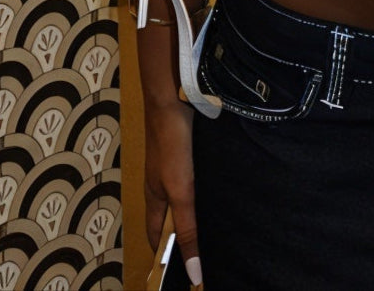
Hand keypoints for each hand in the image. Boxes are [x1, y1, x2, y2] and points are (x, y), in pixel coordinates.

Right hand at [145, 96, 202, 285]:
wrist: (172, 99)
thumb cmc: (171, 146)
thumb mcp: (180, 191)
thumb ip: (187, 229)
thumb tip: (193, 272)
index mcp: (154, 199)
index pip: (157, 239)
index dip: (167, 258)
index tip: (185, 274)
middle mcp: (161, 186)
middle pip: (171, 220)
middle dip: (184, 236)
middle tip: (209, 252)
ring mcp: (172, 167)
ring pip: (183, 198)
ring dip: (196, 212)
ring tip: (219, 226)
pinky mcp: (185, 152)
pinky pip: (193, 178)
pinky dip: (203, 189)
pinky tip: (218, 189)